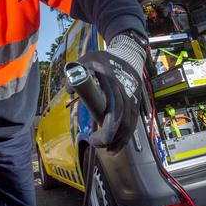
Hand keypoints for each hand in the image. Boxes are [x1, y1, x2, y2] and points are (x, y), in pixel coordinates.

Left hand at [78, 32, 145, 152]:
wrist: (128, 54)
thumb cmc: (104, 59)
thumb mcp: (87, 59)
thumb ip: (76, 72)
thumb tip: (69, 90)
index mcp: (114, 85)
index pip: (114, 111)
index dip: (107, 128)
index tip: (95, 139)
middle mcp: (127, 94)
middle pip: (124, 122)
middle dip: (112, 138)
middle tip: (98, 146)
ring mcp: (133, 99)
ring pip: (131, 124)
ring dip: (121, 140)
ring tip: (109, 151)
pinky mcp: (136, 103)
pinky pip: (133, 122)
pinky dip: (126, 135)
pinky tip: (118, 144)